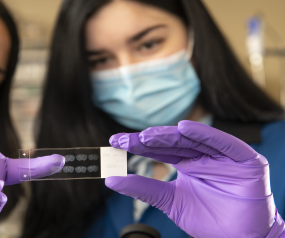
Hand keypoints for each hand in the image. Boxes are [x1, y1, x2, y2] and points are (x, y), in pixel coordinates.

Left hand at [106, 120, 284, 237]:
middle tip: (124, 140)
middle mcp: (201, 155)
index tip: (114, 142)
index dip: (137, 144)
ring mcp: (221, 155)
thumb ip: (143, 188)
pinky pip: (223, 143)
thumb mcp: (170, 201)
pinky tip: (185, 128)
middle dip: (148, 139)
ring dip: (170, 135)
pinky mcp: (243, 159)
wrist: (240, 237)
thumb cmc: (208, 218)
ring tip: (147, 135)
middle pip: (172, 142)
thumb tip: (111, 179)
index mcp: (186, 163)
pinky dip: (206, 135)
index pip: (158, 150)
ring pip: (193, 139)